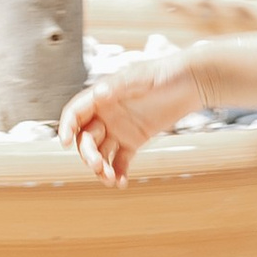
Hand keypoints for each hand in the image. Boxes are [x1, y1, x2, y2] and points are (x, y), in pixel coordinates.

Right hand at [59, 52, 198, 184]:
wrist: (191, 82)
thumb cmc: (164, 73)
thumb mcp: (141, 77)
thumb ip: (119, 85)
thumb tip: (99, 94)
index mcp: (100, 96)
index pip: (75, 113)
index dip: (67, 127)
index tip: (65, 142)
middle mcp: (105, 114)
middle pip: (86, 139)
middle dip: (88, 154)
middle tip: (98, 166)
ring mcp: (118, 129)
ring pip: (101, 153)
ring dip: (101, 168)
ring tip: (111, 180)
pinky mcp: (133, 141)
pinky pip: (119, 160)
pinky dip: (118, 173)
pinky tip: (121, 183)